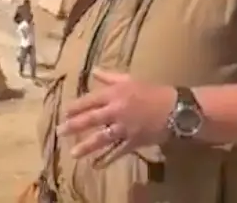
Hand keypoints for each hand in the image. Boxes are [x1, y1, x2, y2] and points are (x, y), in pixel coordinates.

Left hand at [58, 69, 176, 165]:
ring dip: (86, 145)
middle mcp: (116, 110)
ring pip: (101, 138)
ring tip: (73, 153)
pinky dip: (108, 158)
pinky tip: (98, 164)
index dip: (76, 107)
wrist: (176, 109)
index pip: (89, 100)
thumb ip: (110, 77)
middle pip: (90, 119)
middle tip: (60, 131)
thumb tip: (94, 71)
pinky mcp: (134, 141)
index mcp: (114, 94)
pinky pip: (118, 151)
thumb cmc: (153, 91)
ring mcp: (124, 127)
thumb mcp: (131, 80)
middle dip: (73, 126)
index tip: (64, 112)